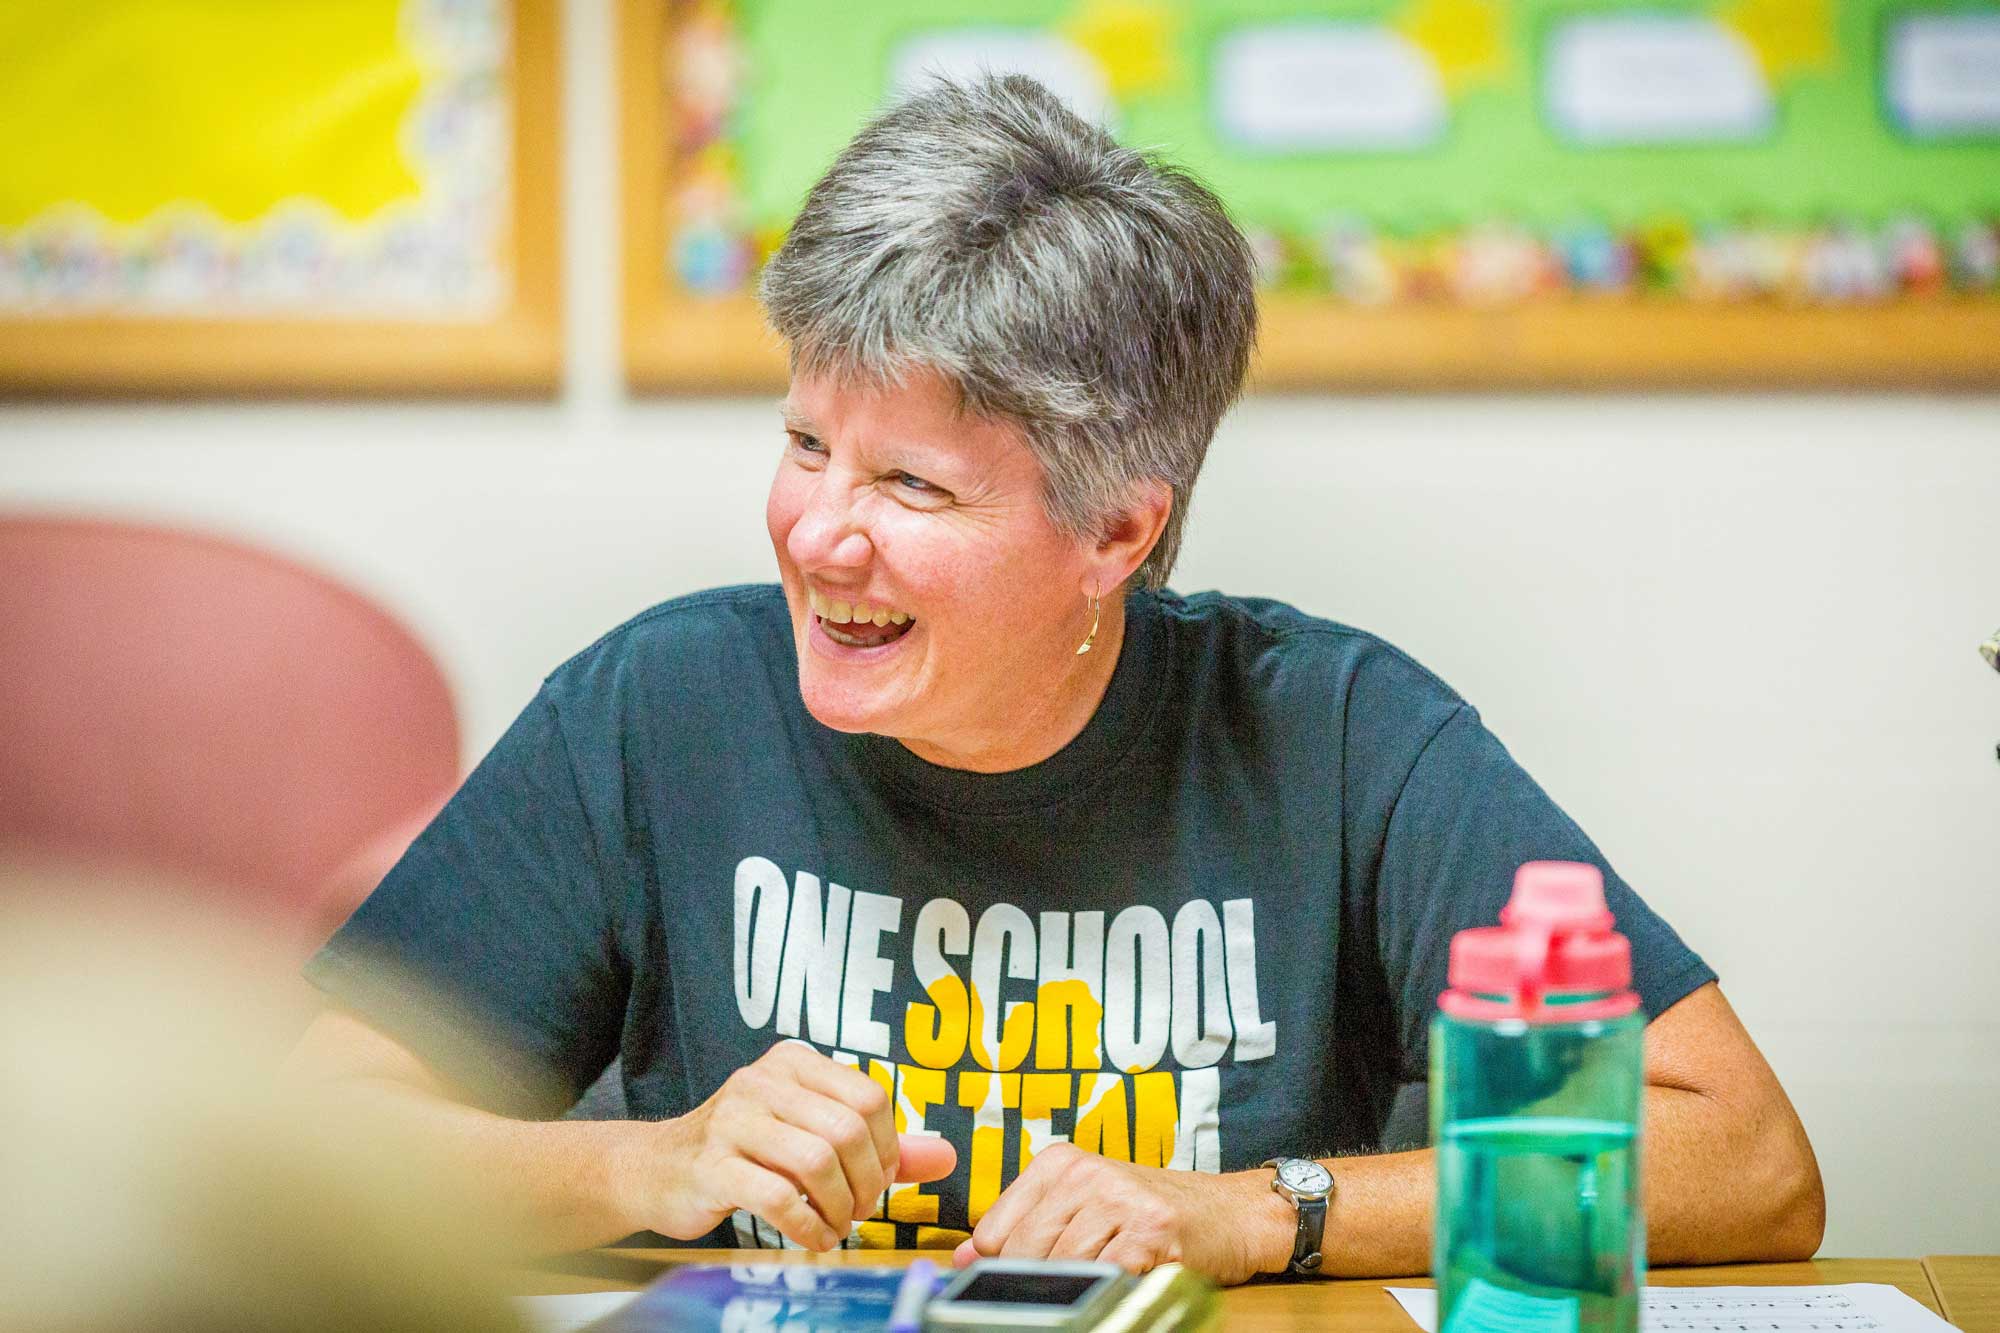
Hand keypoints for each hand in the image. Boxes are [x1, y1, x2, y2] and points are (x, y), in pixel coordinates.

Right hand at [625, 1042, 956, 1249]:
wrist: (659, 1168)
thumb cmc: (745, 1150)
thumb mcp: (810, 1132)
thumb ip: (877, 1144)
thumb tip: (945, 1156)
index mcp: (793, 1063)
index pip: (869, 1097)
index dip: (887, 1147)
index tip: (879, 1179)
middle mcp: (762, 1080)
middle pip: (847, 1130)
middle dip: (868, 1183)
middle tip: (861, 1209)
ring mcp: (733, 1120)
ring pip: (816, 1162)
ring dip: (839, 1207)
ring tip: (837, 1223)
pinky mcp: (711, 1165)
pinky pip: (777, 1197)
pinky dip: (807, 1226)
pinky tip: (813, 1236)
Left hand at [950, 1143, 1288, 1285]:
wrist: (1231, 1213)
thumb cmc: (1151, 1215)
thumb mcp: (1082, 1208)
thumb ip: (1024, 1229)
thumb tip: (961, 1260)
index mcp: (1058, 1163)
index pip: (992, 1232)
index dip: (996, 1270)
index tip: (1009, 1287)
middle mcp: (1085, 1173)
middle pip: (1021, 1254)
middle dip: (1033, 1286)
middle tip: (1058, 1296)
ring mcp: (1118, 1198)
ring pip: (1060, 1268)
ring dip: (1072, 1291)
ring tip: (1095, 1287)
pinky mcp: (1150, 1230)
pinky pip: (1104, 1277)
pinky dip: (1105, 1293)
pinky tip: (1120, 1286)